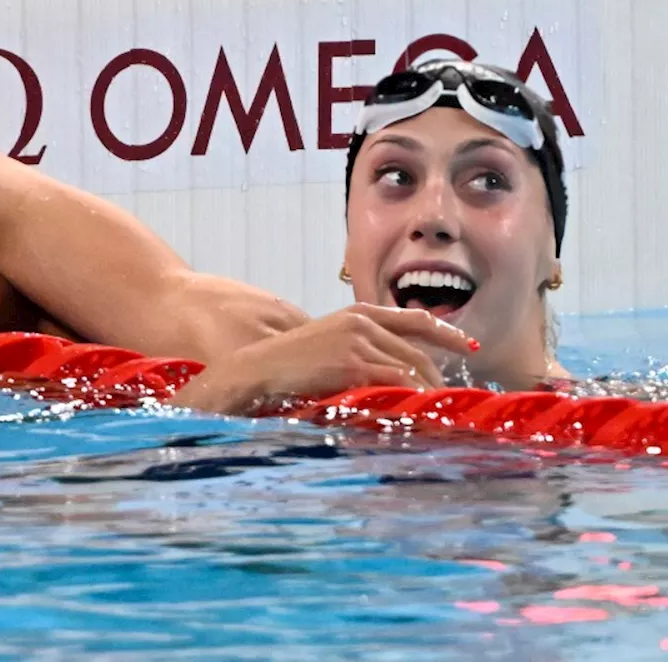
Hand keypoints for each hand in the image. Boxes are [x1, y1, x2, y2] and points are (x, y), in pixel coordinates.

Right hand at [170, 303, 476, 415]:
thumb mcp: (327, 345)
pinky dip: (412, 399)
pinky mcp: (353, 364)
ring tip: (440, 415)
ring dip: (429, 394)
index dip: (446, 333)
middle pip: (419, 352)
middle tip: (452, 401)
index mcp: (357, 313)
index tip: (470, 347)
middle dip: (439, 378)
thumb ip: (358, 350)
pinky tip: (419, 413)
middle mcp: (362, 322)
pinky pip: (396, 383)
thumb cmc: (288, 364)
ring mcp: (358, 342)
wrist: (257, 368)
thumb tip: (389, 374)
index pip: (415, 320)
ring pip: (412, 370)